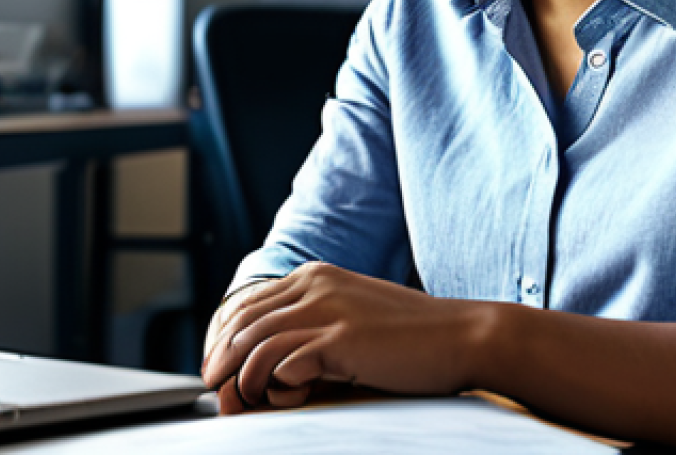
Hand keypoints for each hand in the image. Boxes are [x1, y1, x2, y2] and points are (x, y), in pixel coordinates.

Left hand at [202, 262, 485, 413]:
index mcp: (316, 275)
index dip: (224, 339)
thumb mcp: (353, 318)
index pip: (249, 304)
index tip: (216, 370)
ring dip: (243, 378)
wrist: (461, 335)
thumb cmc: (409, 337)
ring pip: (256, 343)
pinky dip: (274, 385)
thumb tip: (272, 368)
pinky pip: (284, 363)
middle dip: (221, 360)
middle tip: (214, 391)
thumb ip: (313, 331)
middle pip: (243, 322)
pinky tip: (288, 396)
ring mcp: (328, 309)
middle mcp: (316, 284)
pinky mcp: (341, 340)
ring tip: (245, 401)